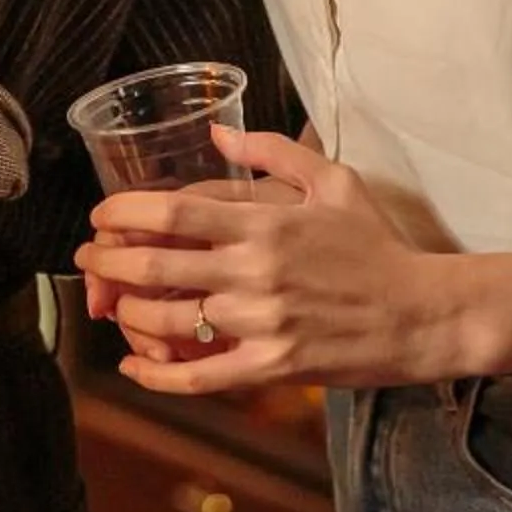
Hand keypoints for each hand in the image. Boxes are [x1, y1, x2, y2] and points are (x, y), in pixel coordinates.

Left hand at [74, 126, 466, 393]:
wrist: (425, 314)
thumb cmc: (377, 245)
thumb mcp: (333, 182)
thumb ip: (273, 152)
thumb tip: (216, 134)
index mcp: (263, 224)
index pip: (173, 210)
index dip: (123, 211)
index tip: (101, 214)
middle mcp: (254, 272)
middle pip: (155, 266)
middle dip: (105, 261)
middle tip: (87, 257)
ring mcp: (262, 323)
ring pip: (168, 321)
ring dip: (125, 311)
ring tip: (109, 301)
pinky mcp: (273, 367)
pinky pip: (201, 377)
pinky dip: (158, 375)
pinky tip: (132, 365)